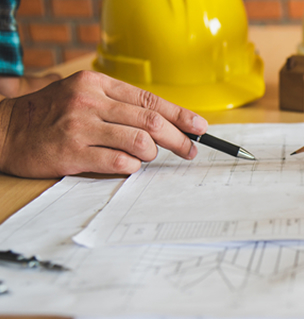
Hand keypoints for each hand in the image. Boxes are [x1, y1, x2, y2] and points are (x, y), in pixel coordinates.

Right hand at [0, 71, 207, 177]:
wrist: (6, 130)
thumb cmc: (52, 115)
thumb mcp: (84, 96)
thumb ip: (119, 105)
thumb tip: (164, 121)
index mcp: (97, 84)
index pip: (150, 100)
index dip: (180, 115)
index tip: (199, 127)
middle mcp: (90, 102)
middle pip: (152, 121)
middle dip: (179, 138)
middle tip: (190, 150)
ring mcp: (81, 127)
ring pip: (140, 142)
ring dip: (152, 154)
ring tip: (147, 157)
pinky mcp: (72, 153)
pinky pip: (119, 162)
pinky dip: (131, 165)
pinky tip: (127, 164)